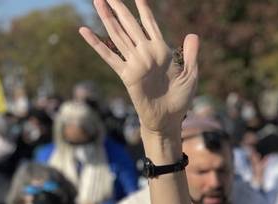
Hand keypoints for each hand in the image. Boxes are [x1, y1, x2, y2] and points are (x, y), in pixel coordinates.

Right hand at [79, 0, 198, 136]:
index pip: (150, 23)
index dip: (144, 8)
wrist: (169, 118)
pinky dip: (97, 44)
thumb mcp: (191, 74)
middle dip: (120, 7)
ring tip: (98, 1)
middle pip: (130, 24)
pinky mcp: (126, 74)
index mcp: (162, 50)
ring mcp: (134, 62)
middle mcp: (145, 52)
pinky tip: (85, 31)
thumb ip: (191, 54)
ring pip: (118, 35)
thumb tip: (192, 34)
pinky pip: (109, 56)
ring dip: (107, 18)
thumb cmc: (181, 97)